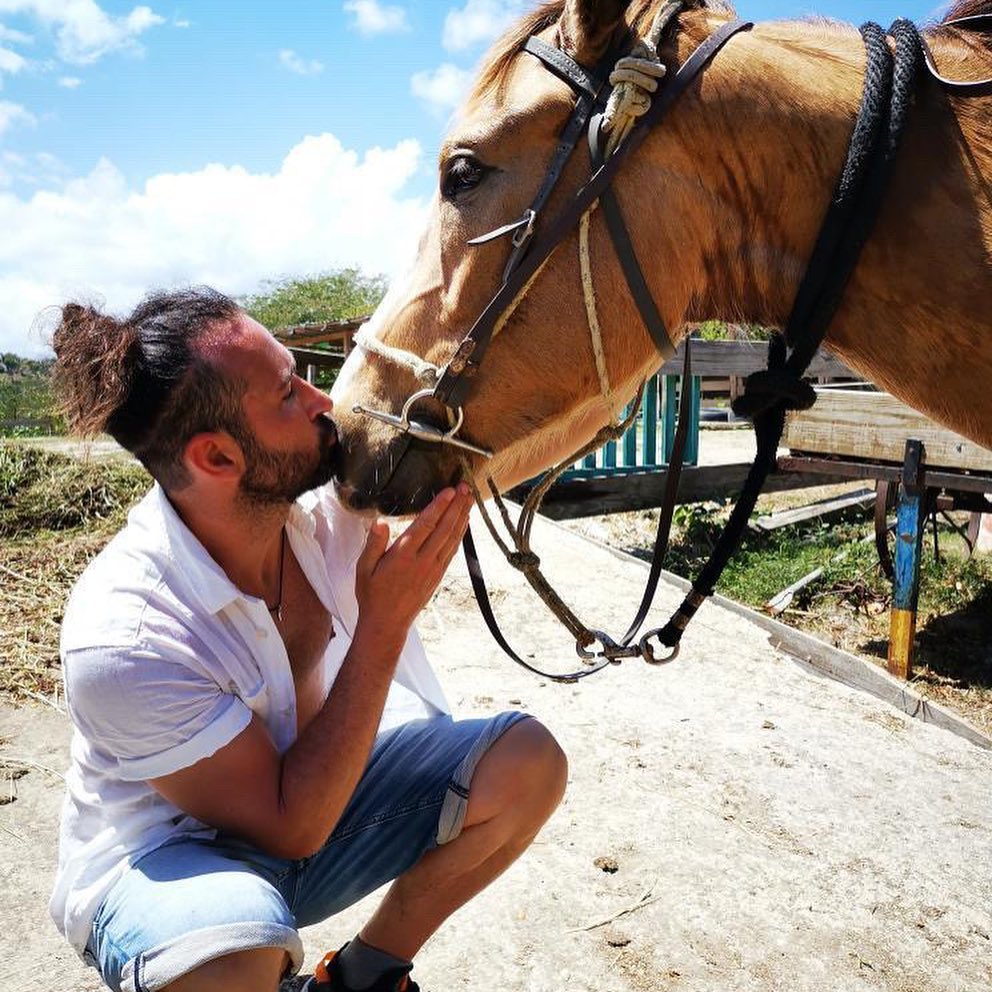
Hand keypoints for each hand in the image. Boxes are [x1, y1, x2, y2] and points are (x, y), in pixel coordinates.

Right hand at [354, 482, 472, 644]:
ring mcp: (433, 568)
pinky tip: (464, 522)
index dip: (439, 507)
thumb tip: (380, 522)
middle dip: (457, 506)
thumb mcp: (364, 569)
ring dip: (462, 517)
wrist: (388, 623)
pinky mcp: (438, 575)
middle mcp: (422, 560)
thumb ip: (373, 544)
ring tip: (470, 499)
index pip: (425, 525)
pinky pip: (453, 550)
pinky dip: (460, 534)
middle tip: (466, 487)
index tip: (450, 491)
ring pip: (452, 538)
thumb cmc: (372, 594)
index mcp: (403, 556)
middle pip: (444, 528)